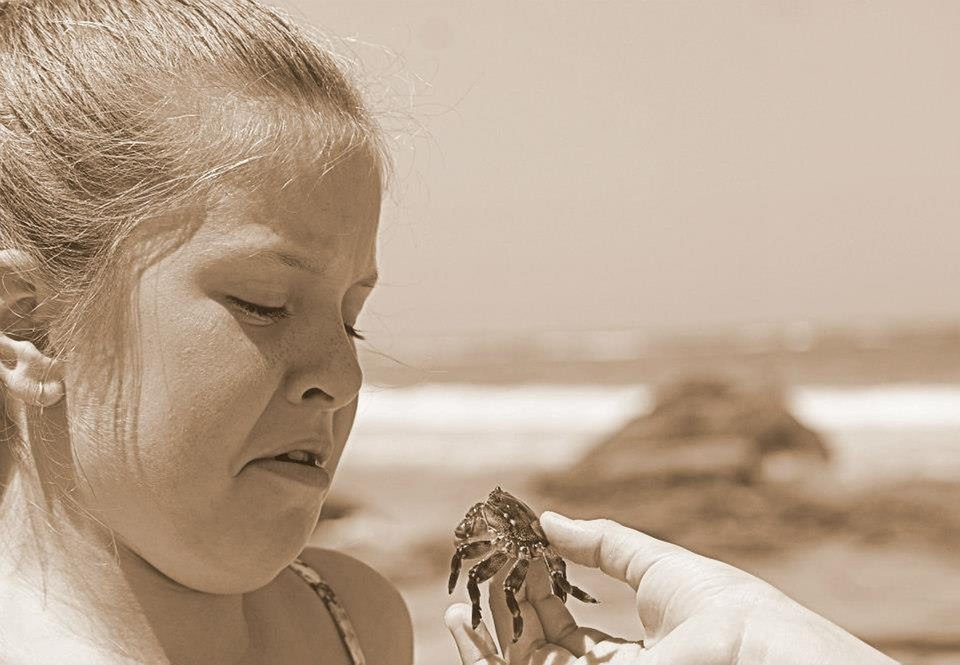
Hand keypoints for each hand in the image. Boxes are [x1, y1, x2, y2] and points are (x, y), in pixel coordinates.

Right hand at [446, 511, 900, 663]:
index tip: (507, 567)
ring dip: (481, 644)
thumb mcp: (655, 566)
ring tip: (456, 606)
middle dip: (499, 626)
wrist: (760, 648)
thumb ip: (600, 544)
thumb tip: (547, 519)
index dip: (532, 603)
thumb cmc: (725, 608)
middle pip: (539, 658)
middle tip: (468, 592)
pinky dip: (484, 655)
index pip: (566, 635)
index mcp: (631, 656)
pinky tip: (463, 623)